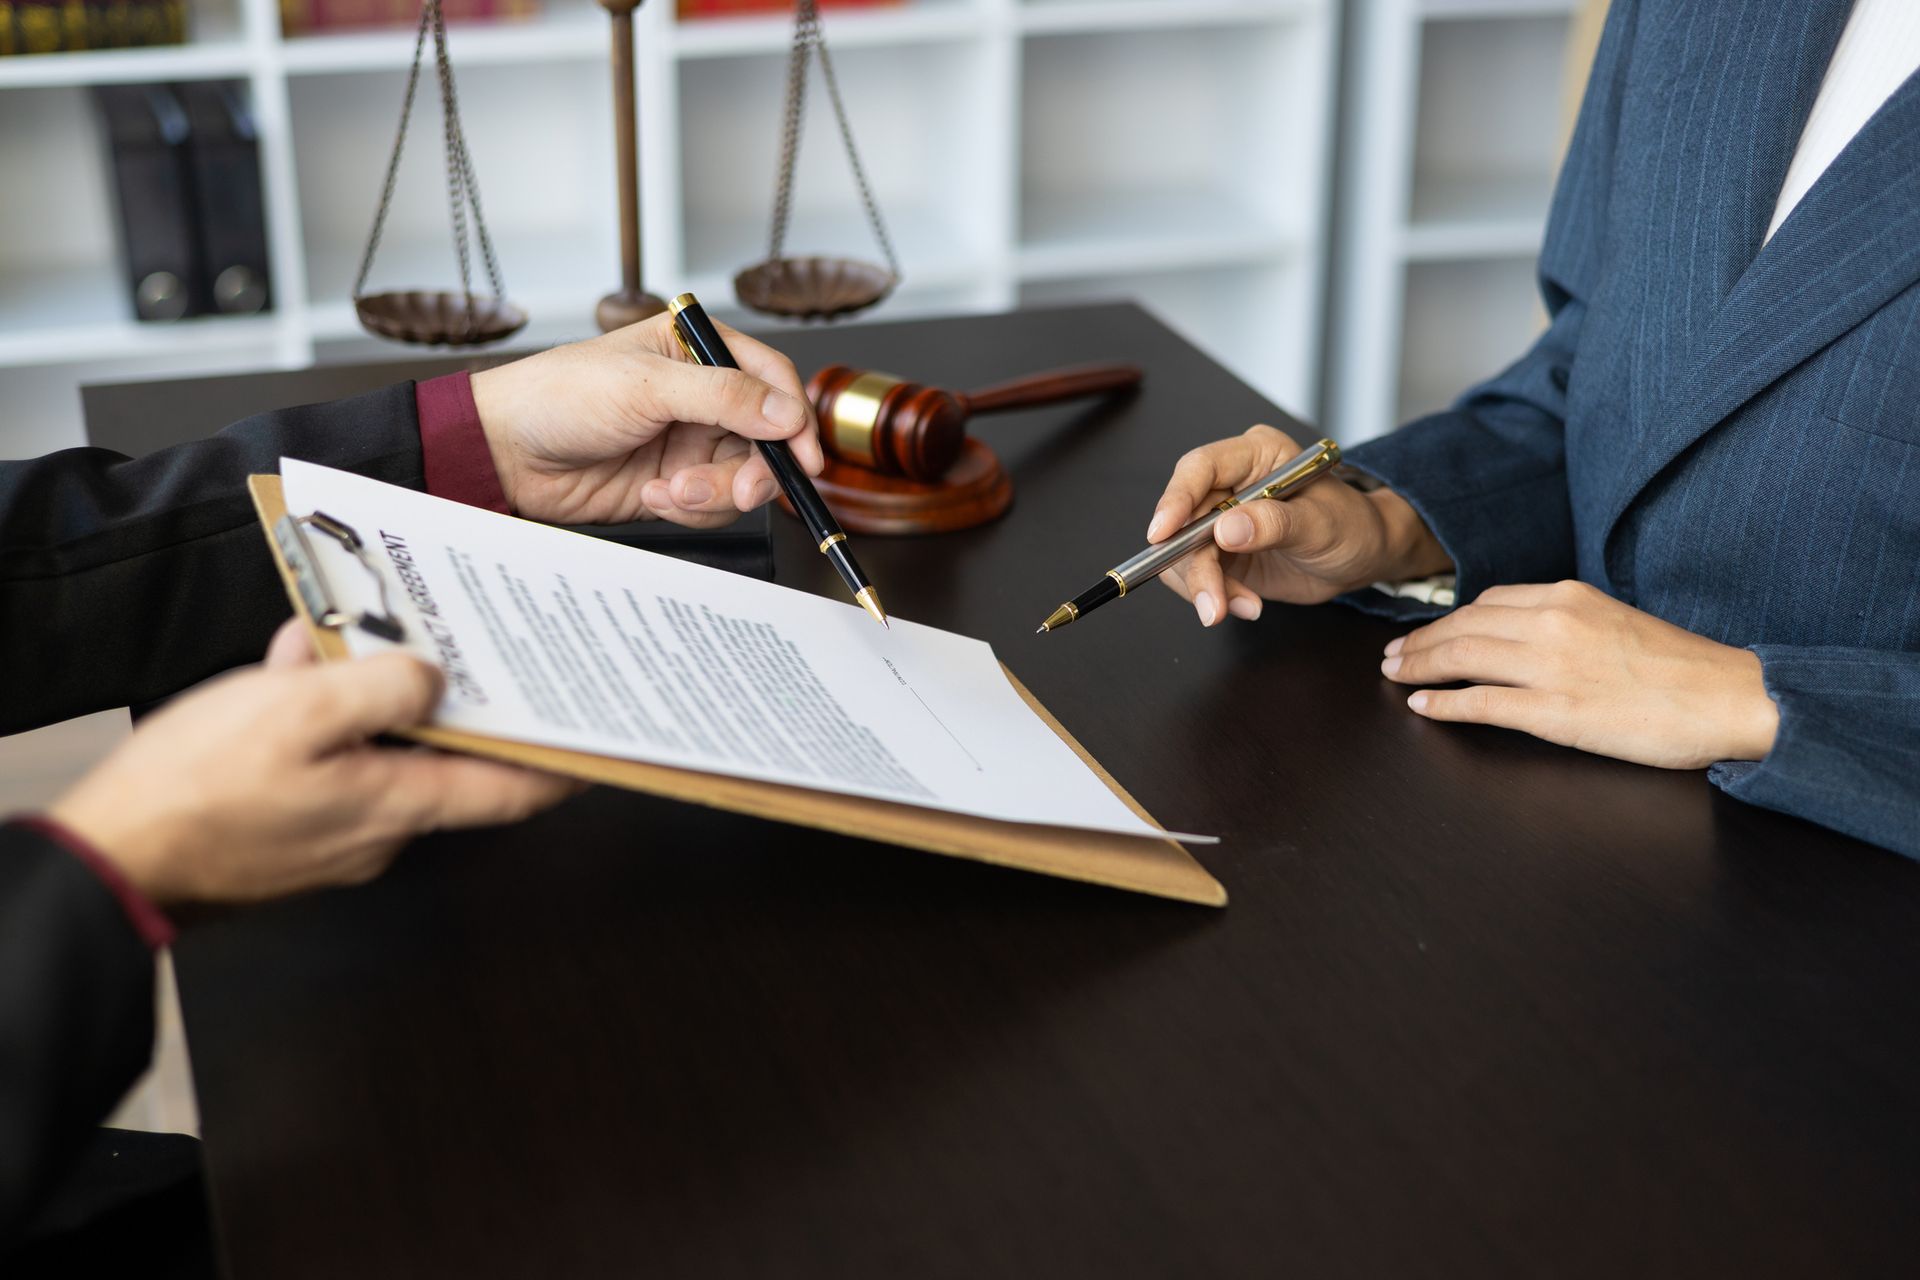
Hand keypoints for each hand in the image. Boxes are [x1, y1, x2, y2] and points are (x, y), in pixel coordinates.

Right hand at [48, 621, 579, 905]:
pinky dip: (315, 719)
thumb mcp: (298, 710)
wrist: (111, 862)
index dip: (560, 766)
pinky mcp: (288, 832)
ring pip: (373, 751)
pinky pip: (324, 764)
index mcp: (398, 803)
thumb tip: (430, 680)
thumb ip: (378, 688)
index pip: (510, 791)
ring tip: (333, 643)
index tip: (598, 744)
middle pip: (439, 758)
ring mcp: (332, 836)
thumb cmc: (199, 791)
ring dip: (363, 699)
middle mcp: (378, 830)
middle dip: (438, 699)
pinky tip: (284, 673)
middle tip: (445, 649)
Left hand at [469, 311, 824, 527]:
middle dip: (753, 469)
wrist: (506, 453)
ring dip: (714, 493)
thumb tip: (786, 413)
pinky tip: (652, 496)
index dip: (794, 418)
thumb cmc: (560, 396)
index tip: (803, 456)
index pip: (771, 379)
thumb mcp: (646, 386)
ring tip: (672, 490)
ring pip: (742, 478)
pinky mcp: (675, 483)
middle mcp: (701, 396)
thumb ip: (723, 396)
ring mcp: (689, 442)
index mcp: (697, 350)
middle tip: (741, 488)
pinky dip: (689, 509)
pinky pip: (711, 506)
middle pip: (765, 439)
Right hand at [1148, 425, 1451, 625]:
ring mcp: (1220, 520)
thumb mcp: (1322, 526)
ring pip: (1182, 553)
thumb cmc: (1352, 527)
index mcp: (1255, 455)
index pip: (1200, 468)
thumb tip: (1225, 529)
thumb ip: (1275, 524)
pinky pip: (1195, 576)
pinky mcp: (1219, 553)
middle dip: (1193, 565)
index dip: (1176, 499)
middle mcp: (1230, 484)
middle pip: (1183, 518)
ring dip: (1205, 588)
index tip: (1162, 534)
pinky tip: (1247, 606)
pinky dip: (1216, 597)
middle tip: (1212, 604)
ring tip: (1243, 607)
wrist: (1362, 558)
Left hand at [1381, 580, 1779, 767]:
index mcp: (1569, 596)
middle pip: (1464, 626)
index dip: (1448, 618)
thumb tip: (1524, 633)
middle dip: (1420, 641)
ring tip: (1394, 674)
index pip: (1489, 601)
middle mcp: (1553, 622)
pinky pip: (1482, 703)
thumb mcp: (1615, 621)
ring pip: (1463, 657)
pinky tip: (1421, 705)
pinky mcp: (1556, 711)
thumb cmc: (1680, 668)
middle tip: (1391, 654)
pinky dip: (1444, 703)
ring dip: (1419, 666)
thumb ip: (1568, 621)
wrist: (1728, 698)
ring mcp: (1551, 667)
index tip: (1426, 631)